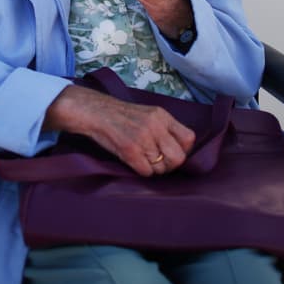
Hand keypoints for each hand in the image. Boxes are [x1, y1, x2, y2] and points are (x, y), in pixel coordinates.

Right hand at [45, 85, 195, 175]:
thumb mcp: (148, 114)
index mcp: (162, 116)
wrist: (95, 112)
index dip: (184, 150)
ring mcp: (143, 138)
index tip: (173, 152)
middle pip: (178, 158)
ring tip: (143, 160)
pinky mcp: (130, 150)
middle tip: (159, 163)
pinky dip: (141, 171)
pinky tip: (134, 162)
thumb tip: (179, 150)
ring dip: (154, 169)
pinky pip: (146, 171)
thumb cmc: (121, 115)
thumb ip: (164, 128)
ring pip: (161, 168)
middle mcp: (155, 126)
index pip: (188, 138)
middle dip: (170, 165)